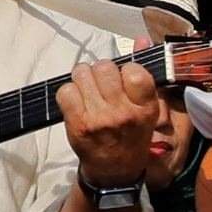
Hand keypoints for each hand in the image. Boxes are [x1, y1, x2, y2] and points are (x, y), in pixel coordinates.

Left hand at [57, 53, 168, 185]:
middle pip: (104, 67)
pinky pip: (65, 91)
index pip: (134, 70)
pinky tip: (76, 103)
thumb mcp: (146, 109)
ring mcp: (100, 119)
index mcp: (145, 107)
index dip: (125, 69)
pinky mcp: (78, 124)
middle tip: (101, 85)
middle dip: (100, 72)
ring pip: (82, 74)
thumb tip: (140, 39)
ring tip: (88, 92)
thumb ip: (143, 73)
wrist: (115, 171)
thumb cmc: (131, 137)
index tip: (123, 79)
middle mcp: (124, 112)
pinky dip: (68, 93)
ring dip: (83, 79)